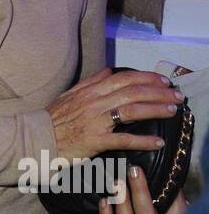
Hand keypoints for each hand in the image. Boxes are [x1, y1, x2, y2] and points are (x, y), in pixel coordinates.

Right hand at [47, 67, 184, 161]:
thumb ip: (90, 82)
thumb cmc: (53, 119)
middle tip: (176, 95)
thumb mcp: (69, 95)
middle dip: (158, 92)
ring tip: (172, 111)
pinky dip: (143, 140)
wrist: (37, 138)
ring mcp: (96, 121)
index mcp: (91, 90)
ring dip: (155, 109)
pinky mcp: (96, 141)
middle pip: (133, 92)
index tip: (163, 80)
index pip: (124, 78)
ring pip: (132, 110)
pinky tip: (158, 142)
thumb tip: (108, 70)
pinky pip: (124, 139)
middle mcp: (96, 102)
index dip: (147, 77)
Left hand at [100, 163, 186, 213]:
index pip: (160, 209)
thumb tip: (151, 169)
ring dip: (119, 204)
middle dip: (131, 195)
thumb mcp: (178, 208)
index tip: (135, 170)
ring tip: (114, 186)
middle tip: (121, 178)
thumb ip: (167, 192)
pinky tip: (104, 201)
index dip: (143, 190)